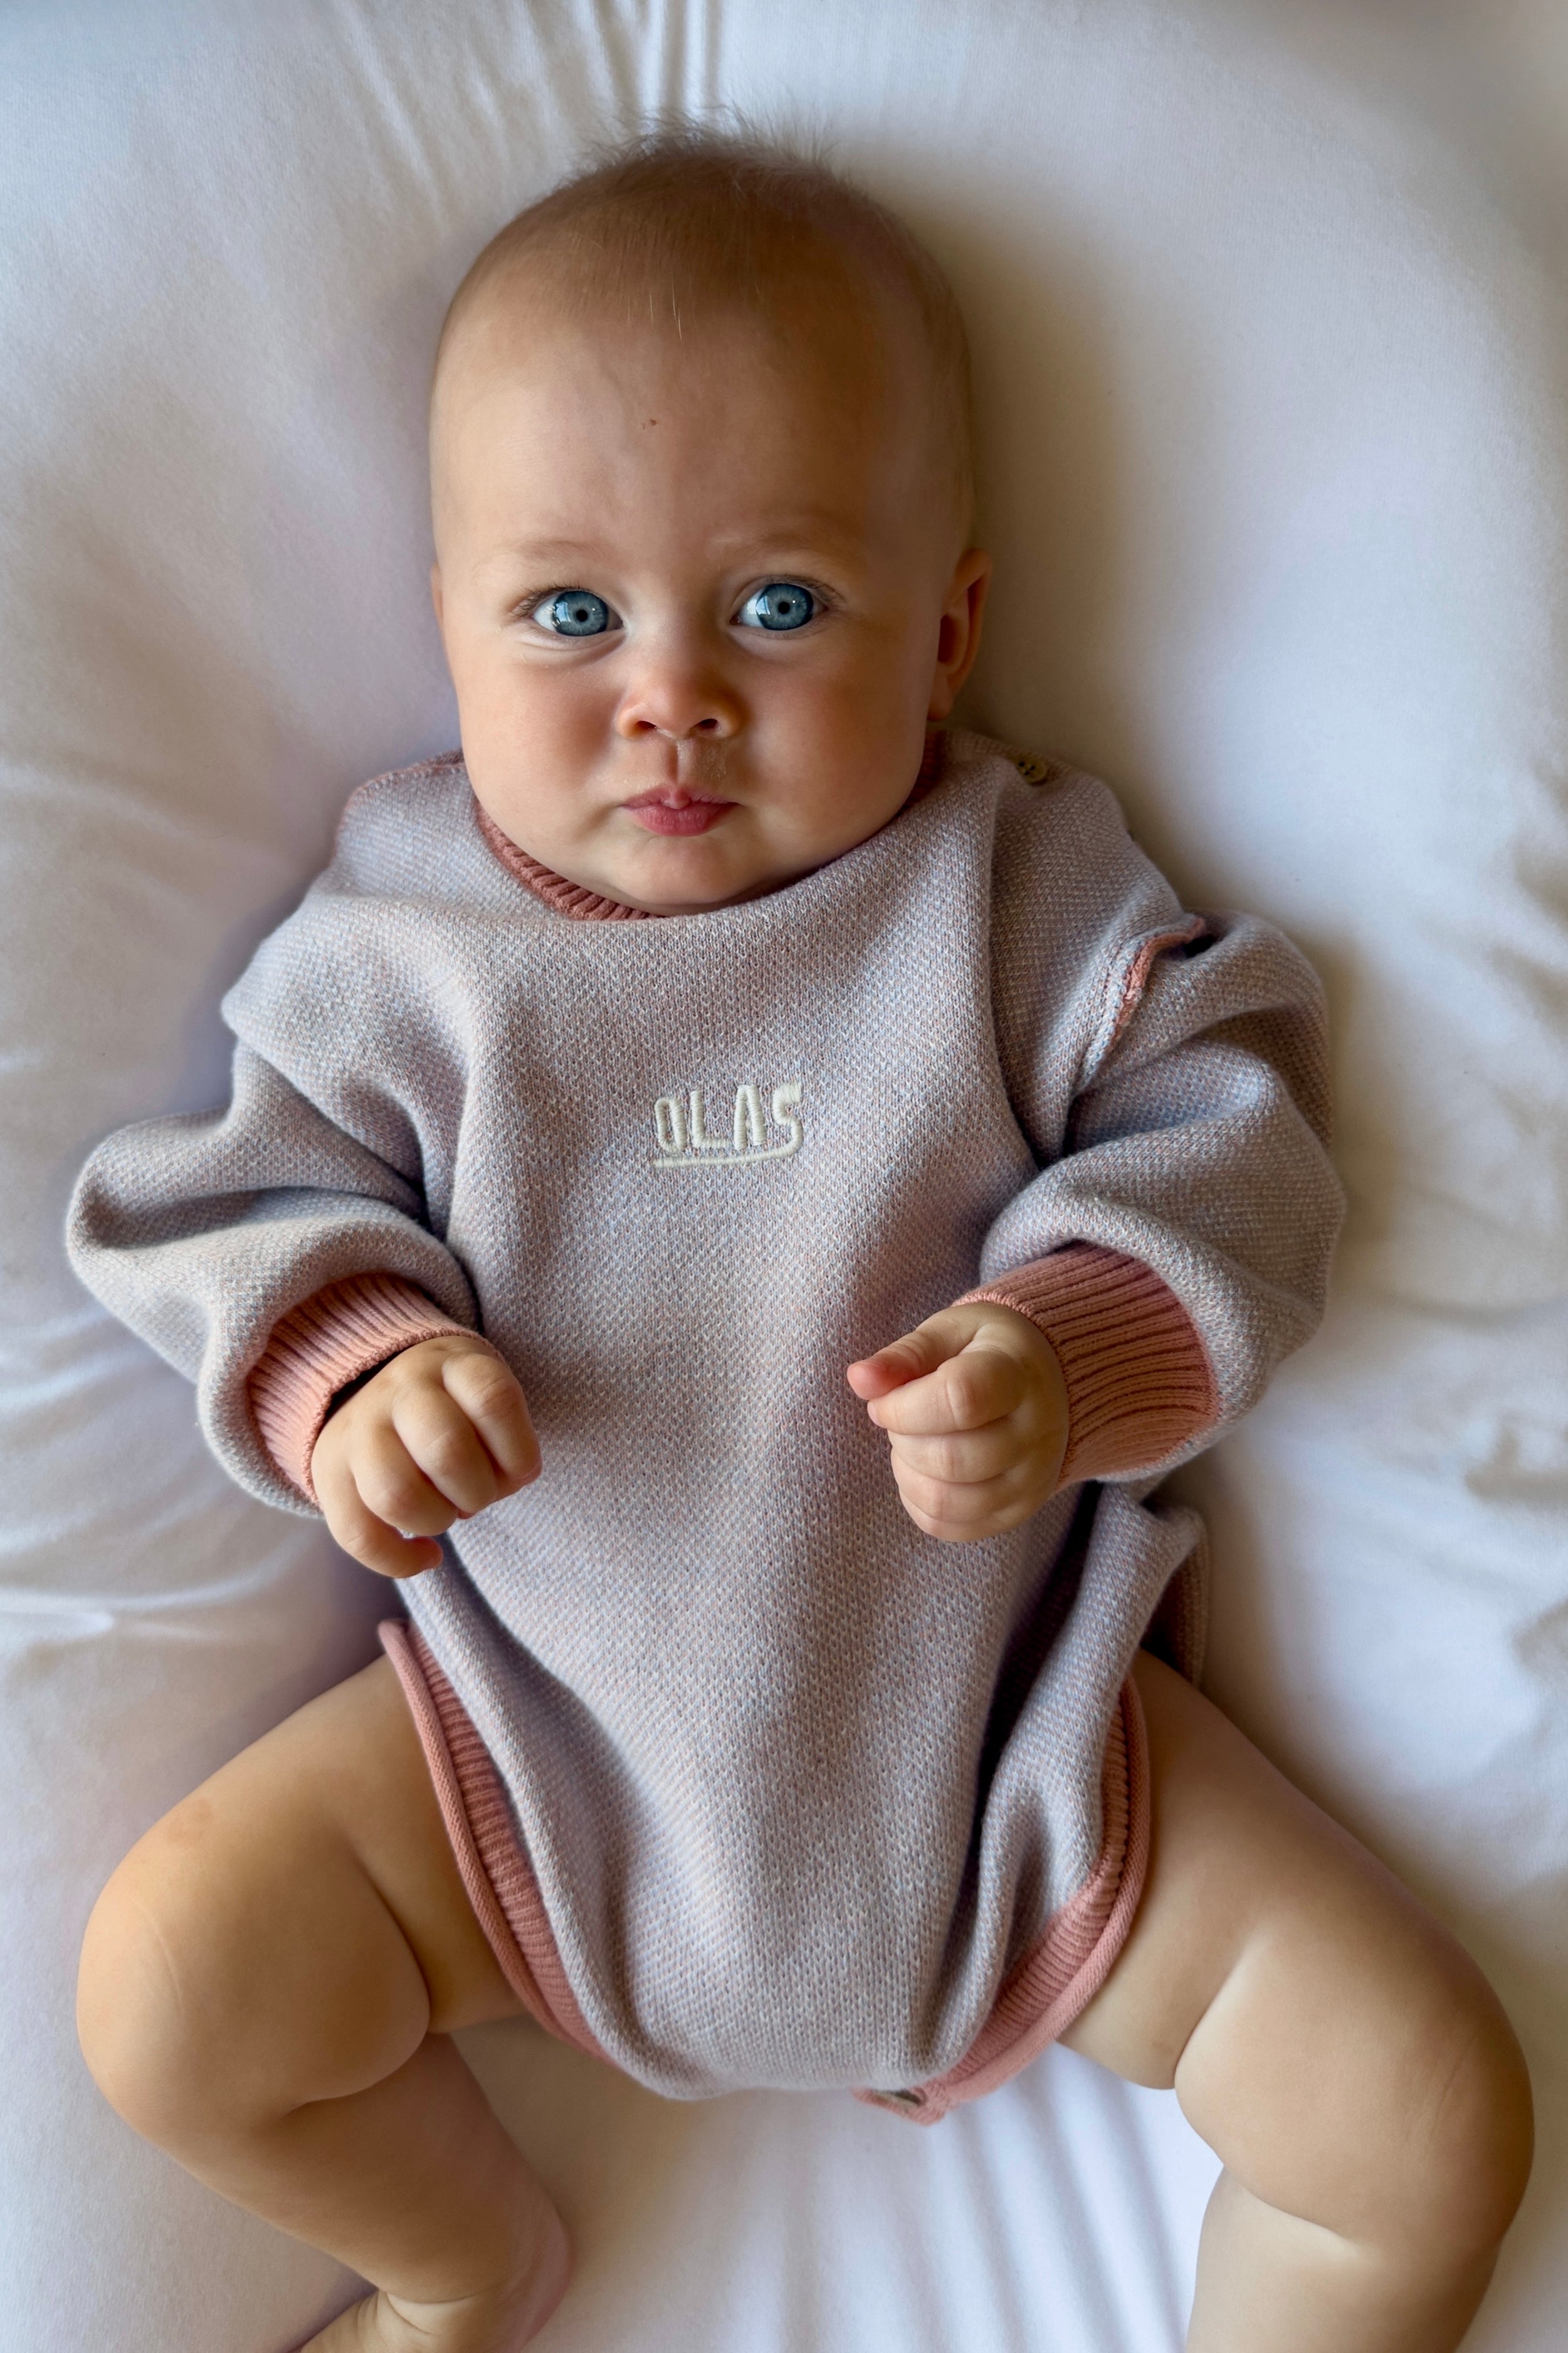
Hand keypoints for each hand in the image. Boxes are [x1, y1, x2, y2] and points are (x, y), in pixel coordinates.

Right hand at [310, 1334, 539, 1576]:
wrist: (366, 1383)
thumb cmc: (452, 1406)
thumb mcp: (484, 1397)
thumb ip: (504, 1438)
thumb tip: (501, 1485)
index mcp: (451, 1364)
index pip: (493, 1399)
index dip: (519, 1448)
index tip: (522, 1469)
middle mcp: (401, 1389)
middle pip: (446, 1448)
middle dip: (478, 1491)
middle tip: (479, 1495)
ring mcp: (358, 1429)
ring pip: (396, 1494)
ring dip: (437, 1521)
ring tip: (446, 1515)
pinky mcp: (328, 1472)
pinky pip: (358, 1534)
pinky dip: (400, 1561)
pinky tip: (428, 1556)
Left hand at [846, 1303, 1068, 1540]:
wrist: (1051, 1386)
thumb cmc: (988, 1353)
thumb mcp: (950, 1333)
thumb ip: (904, 1355)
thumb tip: (859, 1378)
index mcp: (1018, 1375)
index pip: (962, 1399)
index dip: (904, 1406)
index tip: (884, 1400)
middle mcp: (1035, 1433)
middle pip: (951, 1458)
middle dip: (902, 1438)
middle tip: (900, 1416)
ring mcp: (1031, 1480)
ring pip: (947, 1501)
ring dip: (907, 1472)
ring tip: (912, 1442)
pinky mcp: (1016, 1512)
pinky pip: (948, 1526)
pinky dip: (917, 1501)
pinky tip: (921, 1469)